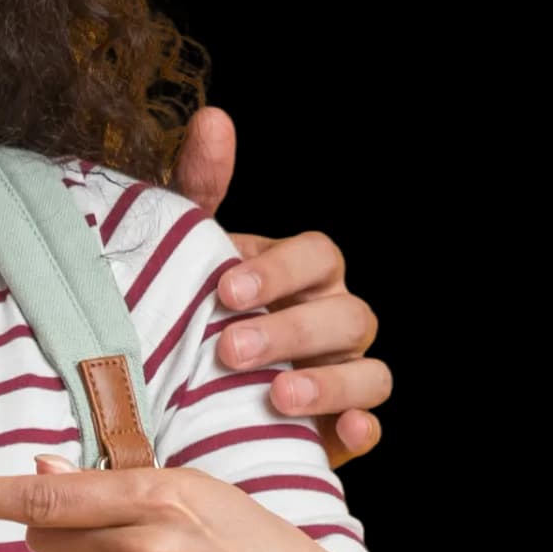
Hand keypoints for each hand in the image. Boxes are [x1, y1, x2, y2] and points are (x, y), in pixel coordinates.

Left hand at [173, 107, 390, 460]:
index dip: (279, 270)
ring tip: (276, 396)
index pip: (318, 256)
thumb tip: (214, 118)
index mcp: (304, 274)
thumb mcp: (191, 253)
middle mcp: (335, 321)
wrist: (182, 389)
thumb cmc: (196, 309)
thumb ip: (202, 189)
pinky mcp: (338, 431)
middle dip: (292, 330)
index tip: (224, 290)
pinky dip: (359, 430)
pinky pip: (368, 429)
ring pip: (370, 373)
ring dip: (329, 383)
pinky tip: (340, 433)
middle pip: (346, 315)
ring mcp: (345, 376)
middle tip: (230, 349)